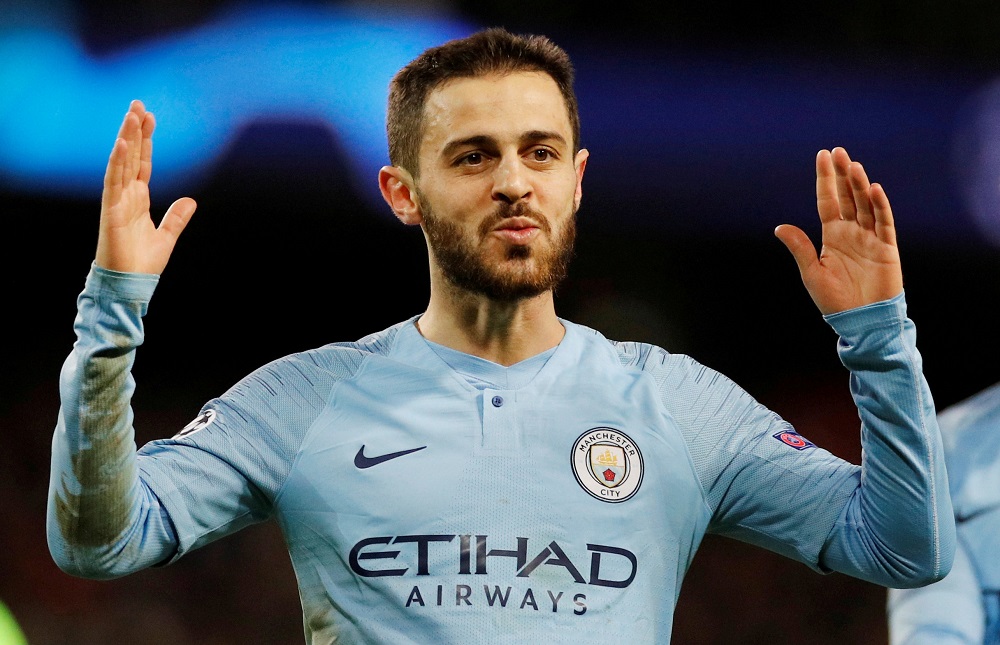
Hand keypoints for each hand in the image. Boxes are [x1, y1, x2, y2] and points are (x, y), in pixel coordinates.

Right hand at [95, 100, 195, 273]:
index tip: (149, 118)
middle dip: (135, 130)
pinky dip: (118, 162)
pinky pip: (113, 182)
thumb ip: (177, 218)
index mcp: (138, 199)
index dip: (146, 141)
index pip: (142, 163)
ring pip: (122, 162)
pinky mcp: (111, 210)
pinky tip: (122, 144)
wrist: (130, 284)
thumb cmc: (142, 263)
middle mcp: (126, 195)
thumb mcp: (167, 237)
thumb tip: (191, 200)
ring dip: (127, 138)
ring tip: (132, 114)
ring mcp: (117, 201)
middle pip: (131, 156)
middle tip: (138, 104)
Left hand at [774, 147, 902, 314]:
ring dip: (859, 185)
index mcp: (833, 235)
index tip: (822, 156)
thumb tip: (779, 227)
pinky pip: (884, 222)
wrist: (860, 321)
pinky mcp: (887, 248)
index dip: (825, 180)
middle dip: (842, 175)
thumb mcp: (812, 273)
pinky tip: (873, 189)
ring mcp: (871, 238)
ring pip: (865, 205)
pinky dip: (879, 206)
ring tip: (852, 165)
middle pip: (847, 197)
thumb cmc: (835, 301)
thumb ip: (800, 248)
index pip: (828, 201)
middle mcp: (852, 232)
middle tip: (837, 152)